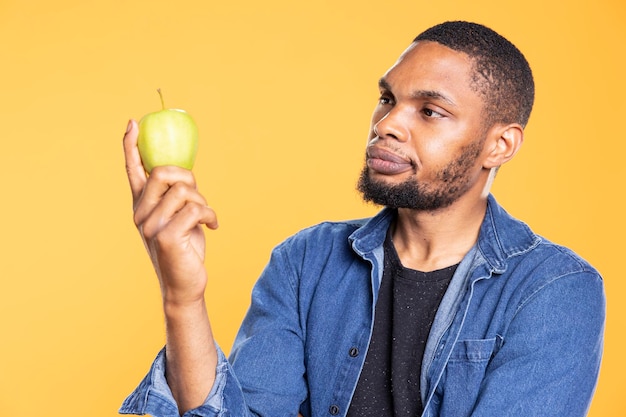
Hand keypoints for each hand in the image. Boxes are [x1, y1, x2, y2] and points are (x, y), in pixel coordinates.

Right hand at [123, 119, 218, 304]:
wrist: (184, 284)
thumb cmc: (184, 248)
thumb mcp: (178, 217)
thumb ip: (174, 197)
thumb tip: (183, 174)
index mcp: (141, 205)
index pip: (132, 170)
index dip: (130, 145)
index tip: (133, 122)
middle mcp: (140, 213)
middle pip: (163, 172)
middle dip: (188, 178)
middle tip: (198, 194)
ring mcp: (150, 225)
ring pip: (184, 191)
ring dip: (203, 201)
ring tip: (206, 217)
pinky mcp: (165, 236)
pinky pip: (195, 209)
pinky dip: (210, 215)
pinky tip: (212, 227)